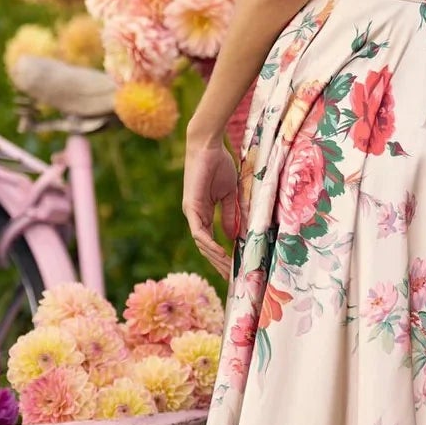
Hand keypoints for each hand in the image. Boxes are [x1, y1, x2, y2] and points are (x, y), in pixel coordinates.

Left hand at [183, 137, 238, 280]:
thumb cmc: (219, 164)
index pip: (211, 241)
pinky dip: (209, 244)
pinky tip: (220, 253)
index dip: (221, 256)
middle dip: (218, 264)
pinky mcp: (191, 206)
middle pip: (205, 247)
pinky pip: (198, 232)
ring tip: (228, 270)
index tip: (234, 268)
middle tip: (232, 279)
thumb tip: (234, 236)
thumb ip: (231, 215)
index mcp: (202, 213)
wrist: (208, 145)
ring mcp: (191, 212)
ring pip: (201, 243)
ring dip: (215, 258)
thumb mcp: (230, 194)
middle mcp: (194, 215)